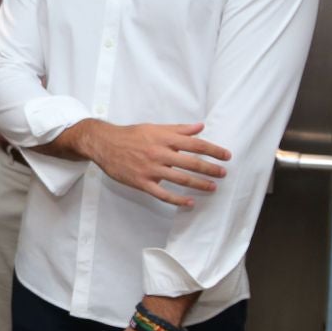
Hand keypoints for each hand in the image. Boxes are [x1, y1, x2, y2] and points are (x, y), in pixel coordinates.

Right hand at [74, 119, 228, 208]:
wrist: (104, 144)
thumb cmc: (131, 135)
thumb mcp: (154, 127)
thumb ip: (178, 129)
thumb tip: (200, 127)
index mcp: (164, 138)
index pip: (195, 144)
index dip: (213, 150)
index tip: (226, 156)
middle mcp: (159, 153)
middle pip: (191, 163)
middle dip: (210, 169)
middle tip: (223, 173)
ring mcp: (151, 169)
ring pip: (180, 179)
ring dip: (199, 185)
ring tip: (212, 188)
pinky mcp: (142, 182)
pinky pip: (163, 194)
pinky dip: (178, 200)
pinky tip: (189, 203)